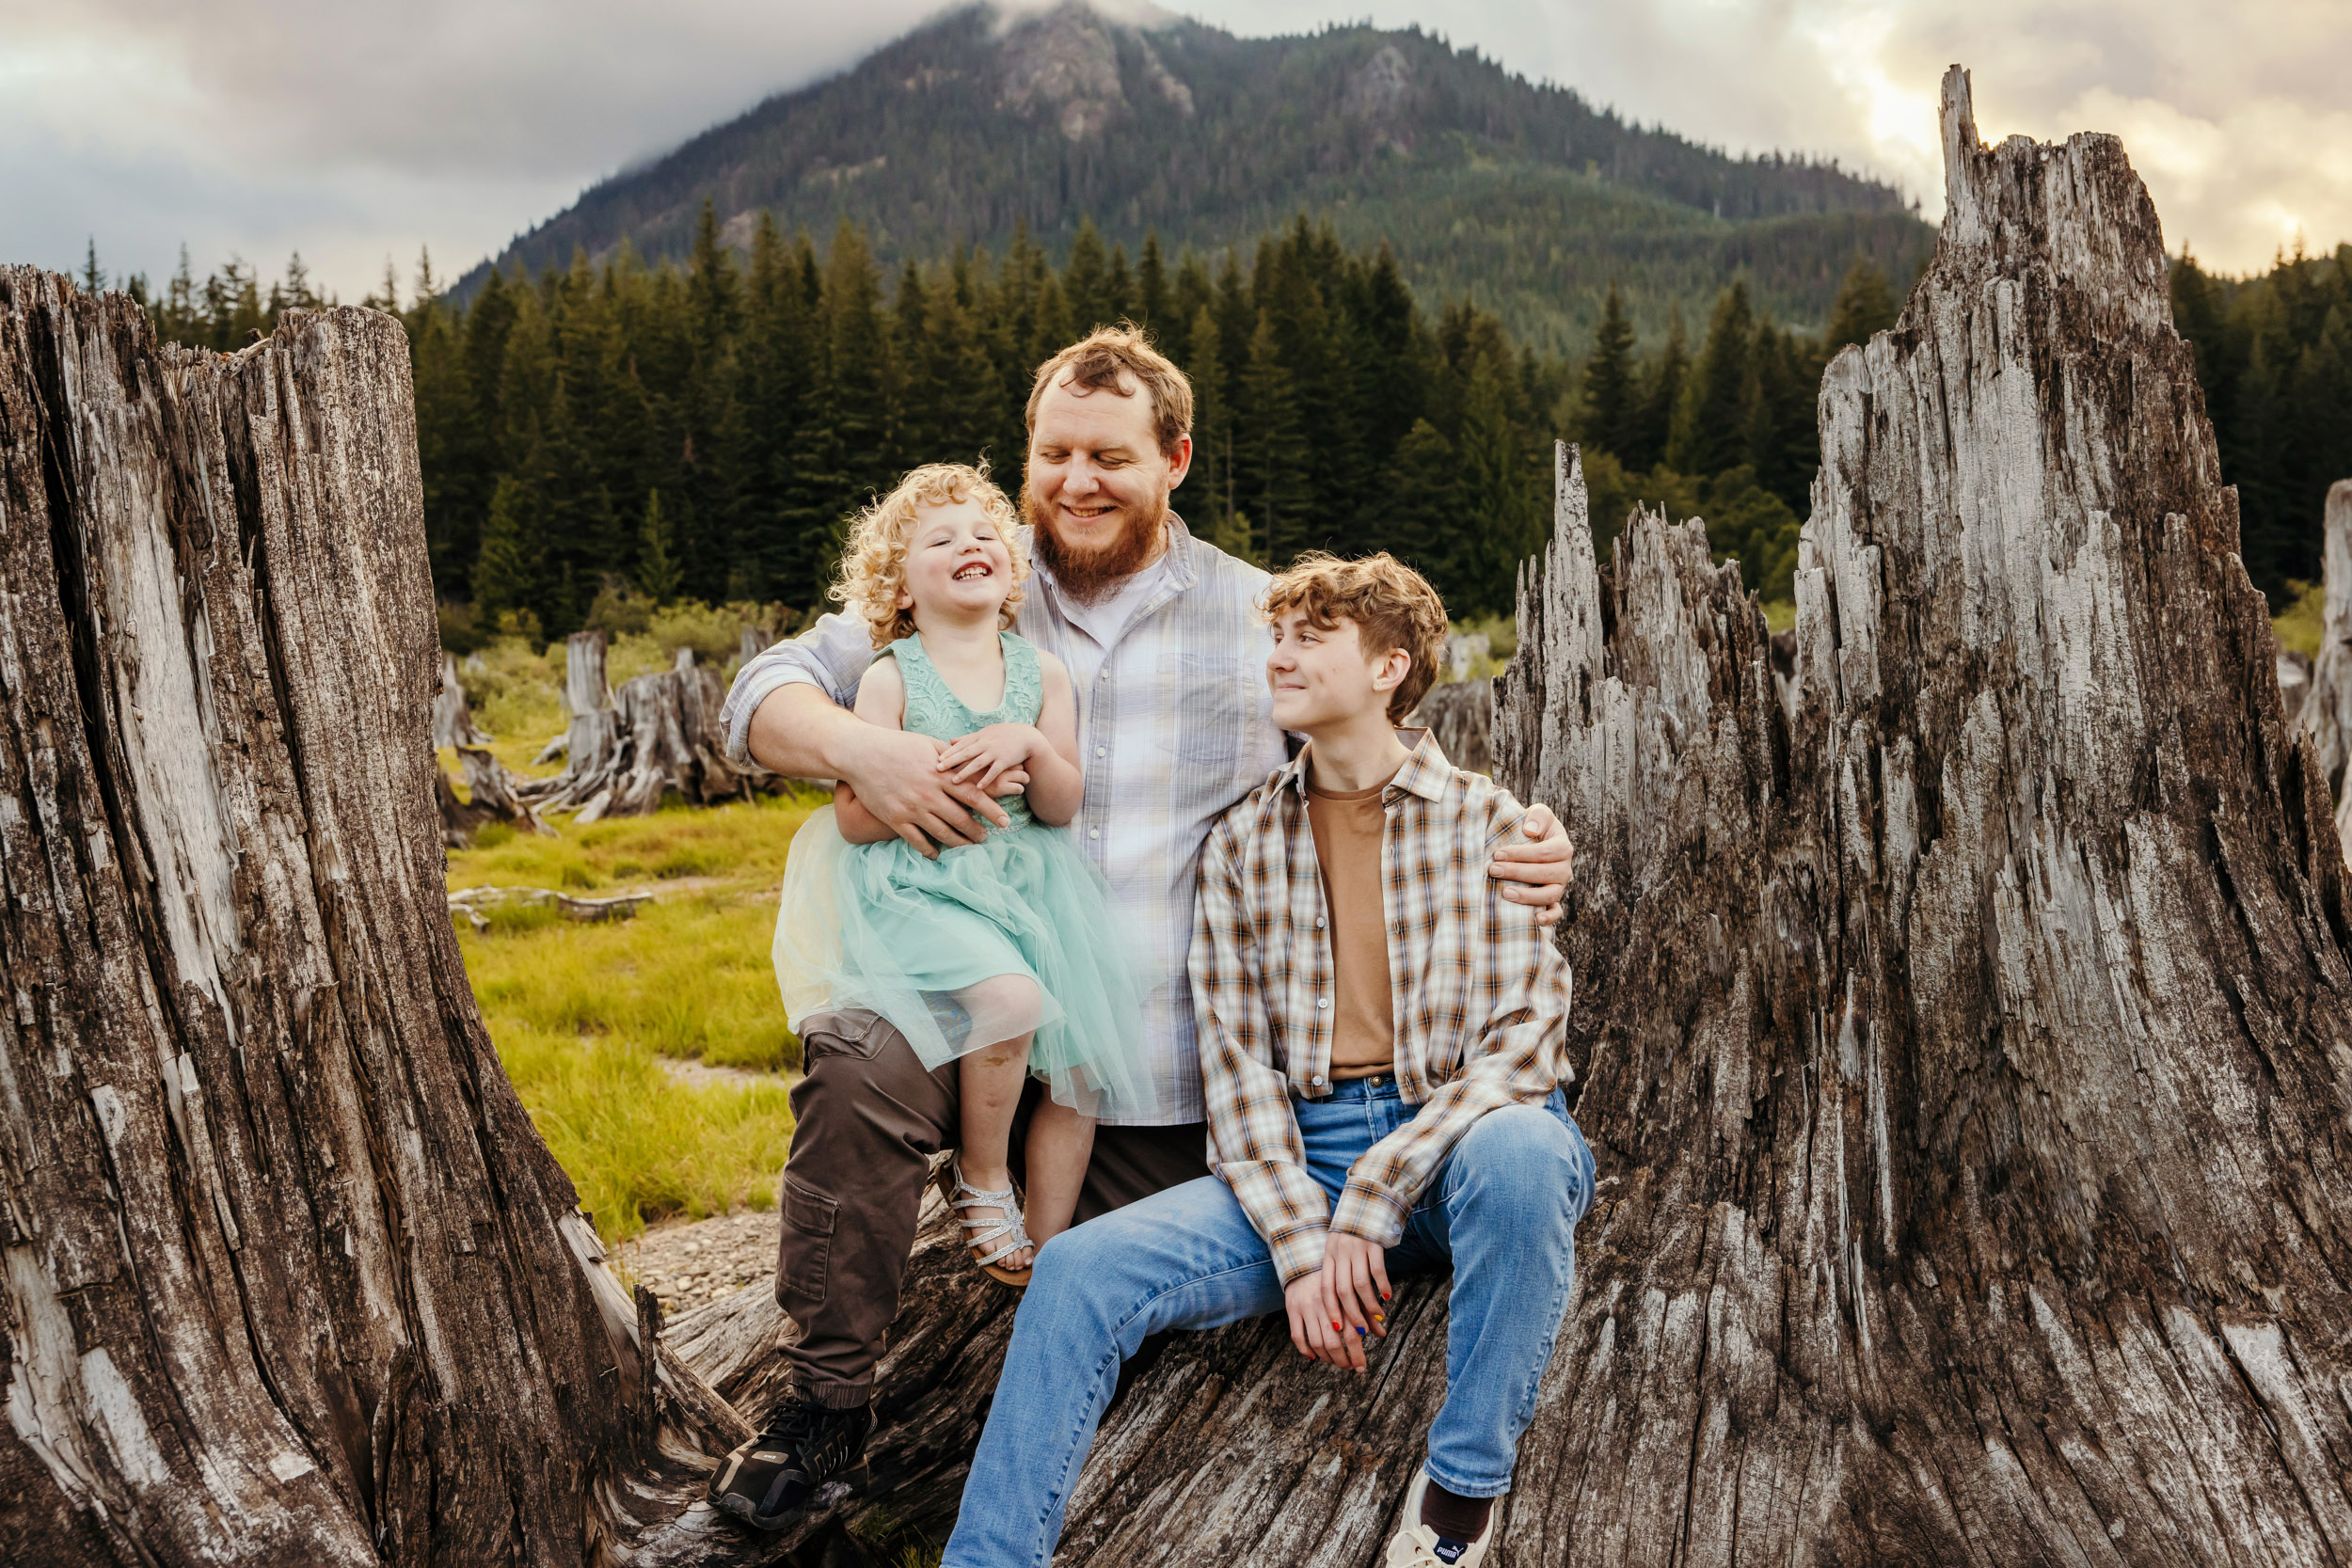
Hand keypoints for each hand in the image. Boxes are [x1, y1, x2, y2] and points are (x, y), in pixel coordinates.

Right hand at [840, 724, 1011, 855]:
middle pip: (961, 819)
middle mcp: (928, 795)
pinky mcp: (895, 819)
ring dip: (958, 843)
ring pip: (942, 833)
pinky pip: (916, 841)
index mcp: (939, 775)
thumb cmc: (896, 746)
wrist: (861, 754)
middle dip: (977, 832)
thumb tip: (971, 762)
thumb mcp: (927, 745)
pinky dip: (929, 851)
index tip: (1005, 821)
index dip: (992, 810)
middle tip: (987, 838)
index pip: (973, 795)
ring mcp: (912, 809)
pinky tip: (937, 855)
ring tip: (968, 847)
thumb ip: (950, 756)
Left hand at [936, 723, 1040, 796]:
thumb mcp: (985, 733)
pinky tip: (979, 787)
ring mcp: (995, 752)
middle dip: (951, 761)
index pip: (961, 745)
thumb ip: (968, 738)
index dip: (949, 752)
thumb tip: (950, 740)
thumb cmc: (1004, 735)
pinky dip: (987, 778)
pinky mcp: (1005, 761)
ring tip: (954, 781)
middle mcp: (986, 743)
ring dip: (966, 771)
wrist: (1026, 737)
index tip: (936, 759)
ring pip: (978, 762)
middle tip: (938, 769)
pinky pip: (994, 771)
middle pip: (965, 753)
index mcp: (979, 737)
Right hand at [1284, 1271, 1360, 1370]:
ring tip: (1335, 1362)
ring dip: (1327, 1358)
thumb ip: (1366, 1313)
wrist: (1306, 1263)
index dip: (1357, 1354)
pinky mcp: (1292, 1310)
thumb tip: (1382, 1333)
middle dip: (1343, 1360)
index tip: (1361, 1367)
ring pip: (1316, 1342)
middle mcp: (1324, 1303)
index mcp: (1342, 1300)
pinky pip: (1297, 1336)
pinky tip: (1315, 1356)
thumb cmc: (1334, 1282)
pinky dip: (1306, 1350)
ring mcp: (1307, 1307)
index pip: (1352, 1334)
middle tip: (1349, 1367)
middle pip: (1334, 1342)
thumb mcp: (1352, 1293)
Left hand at [1317, 1232, 1390, 1369]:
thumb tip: (1344, 1301)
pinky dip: (1382, 1286)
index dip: (1331, 1310)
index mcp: (1329, 1256)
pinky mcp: (1373, 1243)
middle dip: (1351, 1314)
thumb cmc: (1353, 1230)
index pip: (1326, 1289)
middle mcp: (1340, 1253)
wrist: (1367, 1201)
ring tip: (1378, 1317)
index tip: (1338, 1328)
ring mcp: (1357, 1248)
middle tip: (1361, 1331)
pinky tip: (1387, 1296)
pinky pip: (1377, 1270)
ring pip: (1360, 1284)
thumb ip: (1338, 1268)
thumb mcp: (1338, 1247)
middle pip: (1342, 1291)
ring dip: (1369, 1305)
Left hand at [1487, 802, 1572, 925]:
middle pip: (1543, 873)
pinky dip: (1549, 917)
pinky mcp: (1554, 900)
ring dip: (1527, 896)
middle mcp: (1565, 869)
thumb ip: (1538, 816)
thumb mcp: (1539, 813)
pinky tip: (1535, 919)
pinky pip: (1556, 912)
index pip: (1543, 852)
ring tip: (1505, 893)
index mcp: (1563, 847)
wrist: (1534, 842)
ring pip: (1549, 895)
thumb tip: (1530, 830)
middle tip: (1493, 870)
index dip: (1520, 854)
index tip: (1497, 853)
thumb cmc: (1533, 827)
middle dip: (1516, 872)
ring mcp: (1560, 886)